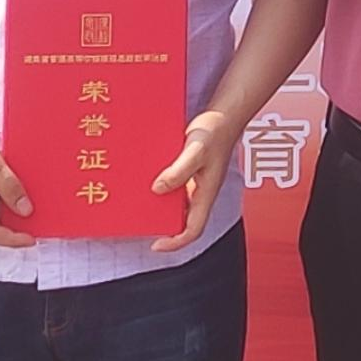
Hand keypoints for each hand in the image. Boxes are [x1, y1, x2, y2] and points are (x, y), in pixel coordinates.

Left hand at [149, 108, 239, 252]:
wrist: (223, 115)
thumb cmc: (215, 131)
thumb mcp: (196, 150)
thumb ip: (179, 171)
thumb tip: (157, 189)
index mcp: (206, 193)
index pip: (194, 229)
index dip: (175, 242)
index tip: (156, 245)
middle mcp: (200, 192)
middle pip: (183, 221)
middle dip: (163, 227)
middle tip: (140, 224)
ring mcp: (194, 182)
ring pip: (176, 204)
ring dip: (159, 206)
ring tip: (138, 203)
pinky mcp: (187, 171)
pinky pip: (172, 186)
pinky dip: (159, 187)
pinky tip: (145, 180)